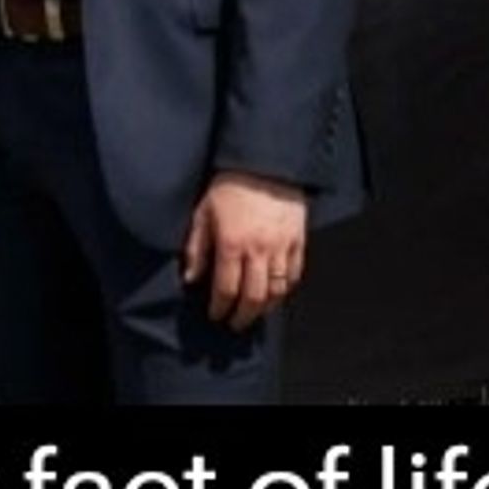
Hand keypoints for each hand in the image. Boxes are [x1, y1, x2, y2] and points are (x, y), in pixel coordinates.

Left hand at [181, 171, 308, 331]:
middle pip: (253, 297)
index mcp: (231, 244)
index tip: (215, 315)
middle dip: (243, 316)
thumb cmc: (229, 186)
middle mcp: (259, 250)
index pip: (226, 288)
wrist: (264, 165)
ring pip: (277, 290)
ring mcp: (282, 247)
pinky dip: (286, 289)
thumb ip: (196, 248)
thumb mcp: (202, 213)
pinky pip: (295, 274)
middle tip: (235, 324)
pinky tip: (276, 294)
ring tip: (254, 313)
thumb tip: (190, 277)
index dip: (220, 307)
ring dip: (265, 307)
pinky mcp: (299, 241)